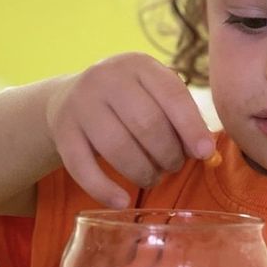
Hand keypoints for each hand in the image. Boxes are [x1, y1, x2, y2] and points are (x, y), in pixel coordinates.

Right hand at [45, 52, 214, 205]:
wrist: (70, 98)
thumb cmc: (128, 102)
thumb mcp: (154, 96)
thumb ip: (181, 117)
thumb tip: (204, 152)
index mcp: (138, 65)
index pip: (171, 95)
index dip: (191, 127)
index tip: (204, 153)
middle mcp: (105, 78)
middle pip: (147, 124)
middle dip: (168, 154)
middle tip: (173, 167)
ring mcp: (80, 104)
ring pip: (118, 148)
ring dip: (143, 172)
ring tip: (152, 178)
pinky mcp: (62, 132)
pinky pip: (83, 168)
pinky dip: (105, 190)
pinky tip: (122, 201)